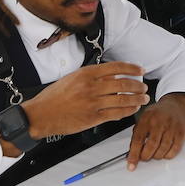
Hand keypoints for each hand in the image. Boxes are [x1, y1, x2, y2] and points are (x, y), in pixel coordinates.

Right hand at [19, 62, 148, 145]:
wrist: (40, 114)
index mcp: (86, 74)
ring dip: (136, 99)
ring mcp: (93, 103)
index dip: (132, 68)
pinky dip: (127, 111)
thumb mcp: (72, 78)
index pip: (116, 67)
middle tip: (144, 87)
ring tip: (143, 99)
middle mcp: (91, 87)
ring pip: (122, 100)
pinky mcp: (93, 117)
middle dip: (137, 86)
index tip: (140, 70)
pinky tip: (132, 110)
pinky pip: (116, 114)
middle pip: (123, 84)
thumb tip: (111, 76)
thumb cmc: (54, 97)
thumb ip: (91, 76)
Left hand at [125, 92, 184, 168]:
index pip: (138, 140)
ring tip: (154, 153)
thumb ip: (137, 135)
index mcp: (147, 119)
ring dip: (156, 156)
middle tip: (144, 157)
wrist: (174, 105)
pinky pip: (174, 150)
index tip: (131, 164)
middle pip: (151, 146)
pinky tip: (164, 152)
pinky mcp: (181, 133)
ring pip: (163, 150)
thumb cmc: (157, 113)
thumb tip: (132, 152)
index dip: (134, 154)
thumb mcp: (143, 119)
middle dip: (145, 156)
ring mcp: (171, 127)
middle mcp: (159, 122)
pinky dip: (167, 155)